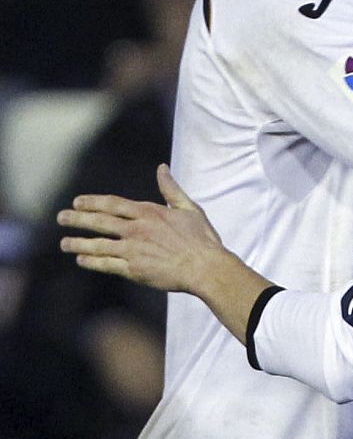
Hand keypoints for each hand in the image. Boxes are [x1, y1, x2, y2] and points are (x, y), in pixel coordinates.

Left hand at [58, 164, 225, 293]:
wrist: (206, 267)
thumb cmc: (202, 239)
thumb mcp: (189, 208)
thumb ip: (171, 189)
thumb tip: (162, 168)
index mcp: (149, 213)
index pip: (112, 204)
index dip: (92, 203)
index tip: (77, 202)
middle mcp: (136, 230)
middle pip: (99, 222)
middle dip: (77, 219)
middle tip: (61, 218)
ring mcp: (133, 250)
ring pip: (98, 245)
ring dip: (78, 243)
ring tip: (64, 243)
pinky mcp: (134, 270)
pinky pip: (107, 264)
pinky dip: (92, 261)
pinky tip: (82, 259)